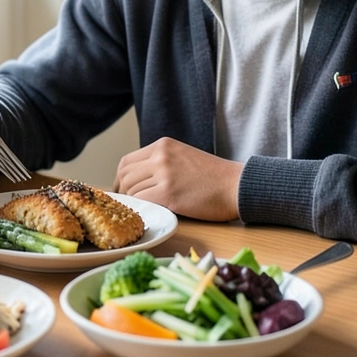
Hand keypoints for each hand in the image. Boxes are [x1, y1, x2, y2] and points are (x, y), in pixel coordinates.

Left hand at [113, 137, 241, 220]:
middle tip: (131, 204)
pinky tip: (154, 212)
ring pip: (132, 190)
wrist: (236, 185)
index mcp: (163, 145)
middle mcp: (160, 156)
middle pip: (125, 176)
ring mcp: (163, 174)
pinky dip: (144, 209)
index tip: (123, 190)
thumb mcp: (183, 156)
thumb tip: (137, 178)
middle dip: (124, 192)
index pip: (127, 161)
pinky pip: (143, 202)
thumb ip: (160, 161)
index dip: (120, 178)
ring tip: (148, 208)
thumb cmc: (214, 176)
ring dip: (136, 202)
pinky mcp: (168, 193)